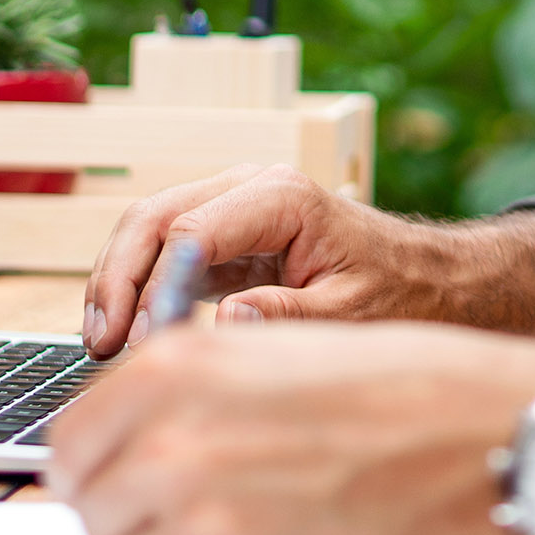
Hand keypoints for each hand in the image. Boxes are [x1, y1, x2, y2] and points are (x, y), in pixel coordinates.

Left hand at [45, 319, 534, 534]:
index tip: (120, 472)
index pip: (71, 438)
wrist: (484, 440)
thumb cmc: (398, 391)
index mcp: (173, 369)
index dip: (97, 461)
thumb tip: (126, 438)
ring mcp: (198, 514)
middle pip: (90, 502)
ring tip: (245, 521)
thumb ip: (190, 388)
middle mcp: (169, 439)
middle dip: (129, 508)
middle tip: (188, 505)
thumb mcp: (276, 351)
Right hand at [77, 165, 534, 354]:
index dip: (150, 286)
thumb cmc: (402, 294)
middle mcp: (252, 188)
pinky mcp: (229, 233)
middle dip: (117, 278)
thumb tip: (225, 324)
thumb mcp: (354, 315)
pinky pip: (165, 249)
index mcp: (282, 199)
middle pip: (154, 218)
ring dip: (117, 280)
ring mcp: (235, 206)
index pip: (189, 230)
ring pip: (149, 229)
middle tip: (101, 347)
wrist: (433, 280)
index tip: (134, 344)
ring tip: (101, 345)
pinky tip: (125, 334)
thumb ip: (291, 319)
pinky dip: (138, 285)